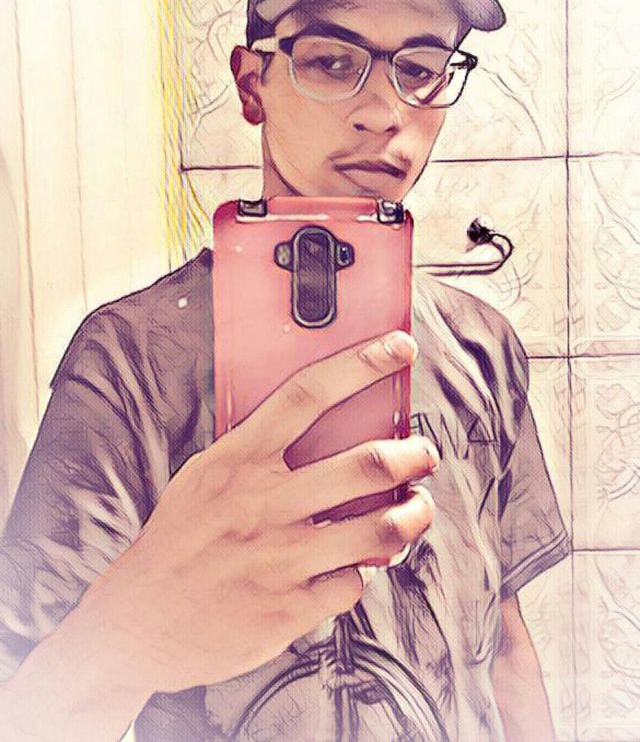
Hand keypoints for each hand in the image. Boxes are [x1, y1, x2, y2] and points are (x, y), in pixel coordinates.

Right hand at [88, 329, 438, 694]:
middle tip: (423, 453)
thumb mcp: (205, 477)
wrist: (138, 620)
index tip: (399, 347)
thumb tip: (322, 424)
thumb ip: (256, 450)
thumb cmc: (180, 539)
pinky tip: (353, 566)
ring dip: (414, 515)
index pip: (308, 394)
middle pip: (366, 463)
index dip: (360, 364)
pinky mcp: (289, 608)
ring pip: (379, 529)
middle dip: (413, 454)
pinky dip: (362, 572)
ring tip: (418, 508)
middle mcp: (262, 503)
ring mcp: (279, 558)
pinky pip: (353, 583)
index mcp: (237, 460)